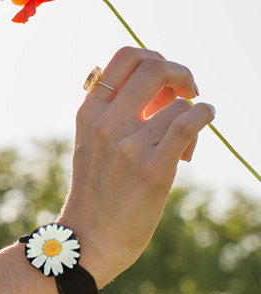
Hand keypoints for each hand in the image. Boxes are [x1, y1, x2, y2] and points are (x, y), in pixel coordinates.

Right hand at [59, 47, 215, 285]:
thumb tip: (159, 86)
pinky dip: (204, 115)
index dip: (154, 57)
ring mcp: (128, 144)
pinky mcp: (152, 168)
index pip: (125, 56)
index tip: (165, 79)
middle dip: (180, 71)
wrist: (92, 236)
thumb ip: (112, 110)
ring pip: (178, 102)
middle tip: (189, 90)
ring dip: (192, 113)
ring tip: (185, 139)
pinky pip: (187, 123)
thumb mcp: (91, 140)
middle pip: (152, 66)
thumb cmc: (98, 188)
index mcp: (89, 111)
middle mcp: (105, 122)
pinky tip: (205, 120)